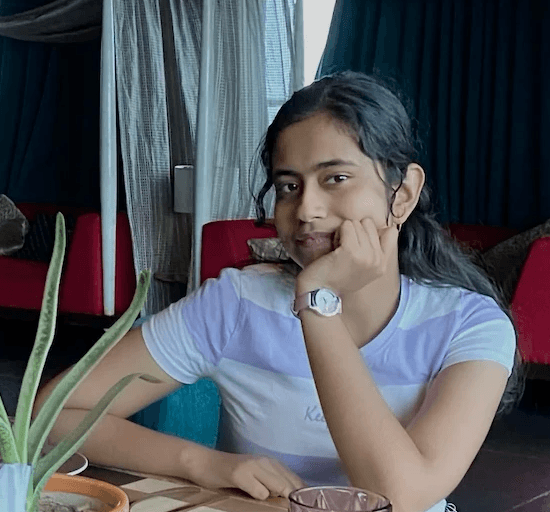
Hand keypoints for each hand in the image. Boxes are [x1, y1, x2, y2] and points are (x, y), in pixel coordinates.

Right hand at [187, 448, 305, 499]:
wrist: (204, 463)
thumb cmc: (230, 474)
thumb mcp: (255, 476)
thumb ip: (272, 483)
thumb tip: (293, 497)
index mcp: (271, 463)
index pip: (295, 480)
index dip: (302, 495)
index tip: (305, 506)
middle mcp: (264, 461)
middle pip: (290, 484)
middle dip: (294, 499)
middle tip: (295, 509)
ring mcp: (252, 466)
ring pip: (278, 486)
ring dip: (279, 498)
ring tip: (274, 503)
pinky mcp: (240, 474)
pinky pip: (259, 492)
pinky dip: (259, 497)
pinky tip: (251, 495)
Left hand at [296, 218, 397, 296]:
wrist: (319, 293)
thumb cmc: (336, 278)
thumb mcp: (363, 269)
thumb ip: (373, 251)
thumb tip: (382, 228)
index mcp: (382, 265)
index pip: (391, 233)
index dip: (370, 231)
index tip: (358, 243)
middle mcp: (378, 261)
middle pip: (369, 224)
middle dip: (354, 231)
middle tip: (345, 248)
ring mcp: (366, 256)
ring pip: (357, 223)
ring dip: (344, 232)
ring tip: (339, 250)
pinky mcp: (351, 251)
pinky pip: (346, 225)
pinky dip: (338, 233)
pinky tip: (334, 248)